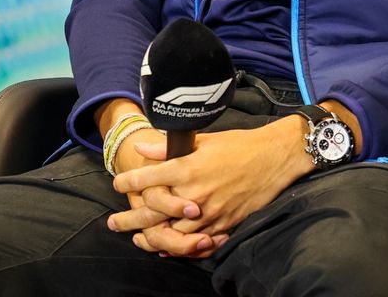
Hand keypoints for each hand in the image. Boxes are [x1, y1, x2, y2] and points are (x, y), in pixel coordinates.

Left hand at [103, 132, 232, 259]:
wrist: (273, 159)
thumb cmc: (238, 145)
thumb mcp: (201, 140)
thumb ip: (168, 147)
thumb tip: (141, 147)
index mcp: (186, 168)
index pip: (147, 179)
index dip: (128, 182)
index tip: (117, 184)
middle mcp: (194, 194)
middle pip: (154, 213)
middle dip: (130, 219)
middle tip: (114, 223)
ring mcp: (210, 212)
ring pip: (173, 234)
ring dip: (153, 238)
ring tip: (137, 238)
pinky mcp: (224, 224)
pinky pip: (197, 242)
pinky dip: (179, 247)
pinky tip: (167, 248)